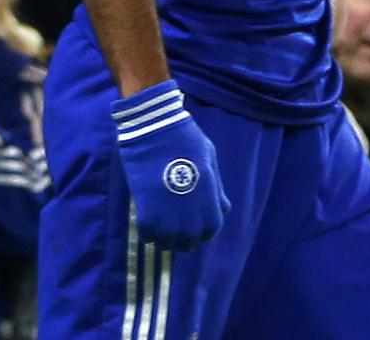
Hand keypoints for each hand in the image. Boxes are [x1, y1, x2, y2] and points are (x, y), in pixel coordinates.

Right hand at [111, 80, 229, 250]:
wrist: (154, 126)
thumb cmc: (184, 138)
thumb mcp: (209, 158)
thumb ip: (216, 187)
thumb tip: (224, 209)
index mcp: (208, 190)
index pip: (211, 226)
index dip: (204, 234)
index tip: (196, 232)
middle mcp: (190, 203)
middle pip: (190, 238)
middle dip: (184, 242)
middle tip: (176, 238)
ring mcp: (167, 206)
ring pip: (168, 240)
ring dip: (165, 242)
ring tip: (161, 237)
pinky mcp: (145, 205)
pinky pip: (148, 233)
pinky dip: (148, 236)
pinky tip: (148, 230)